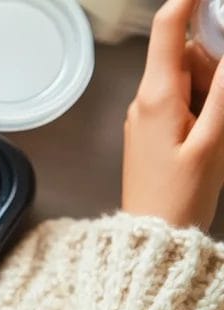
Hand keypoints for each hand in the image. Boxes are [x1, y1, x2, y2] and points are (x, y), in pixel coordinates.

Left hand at [123, 0, 223, 229]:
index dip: (188, 0)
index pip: (167, 28)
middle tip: (222, 112)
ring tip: (215, 134)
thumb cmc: (180, 195)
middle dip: (216, 66)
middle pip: (186, 56)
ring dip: (212, 91)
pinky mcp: (152, 130)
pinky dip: (204, 108)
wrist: (152, 235)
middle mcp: (145, 99)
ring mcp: (146, 115)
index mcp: (156, 95)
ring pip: (188, 80)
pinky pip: (182, 103)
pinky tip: (209, 137)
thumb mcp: (215, 140)